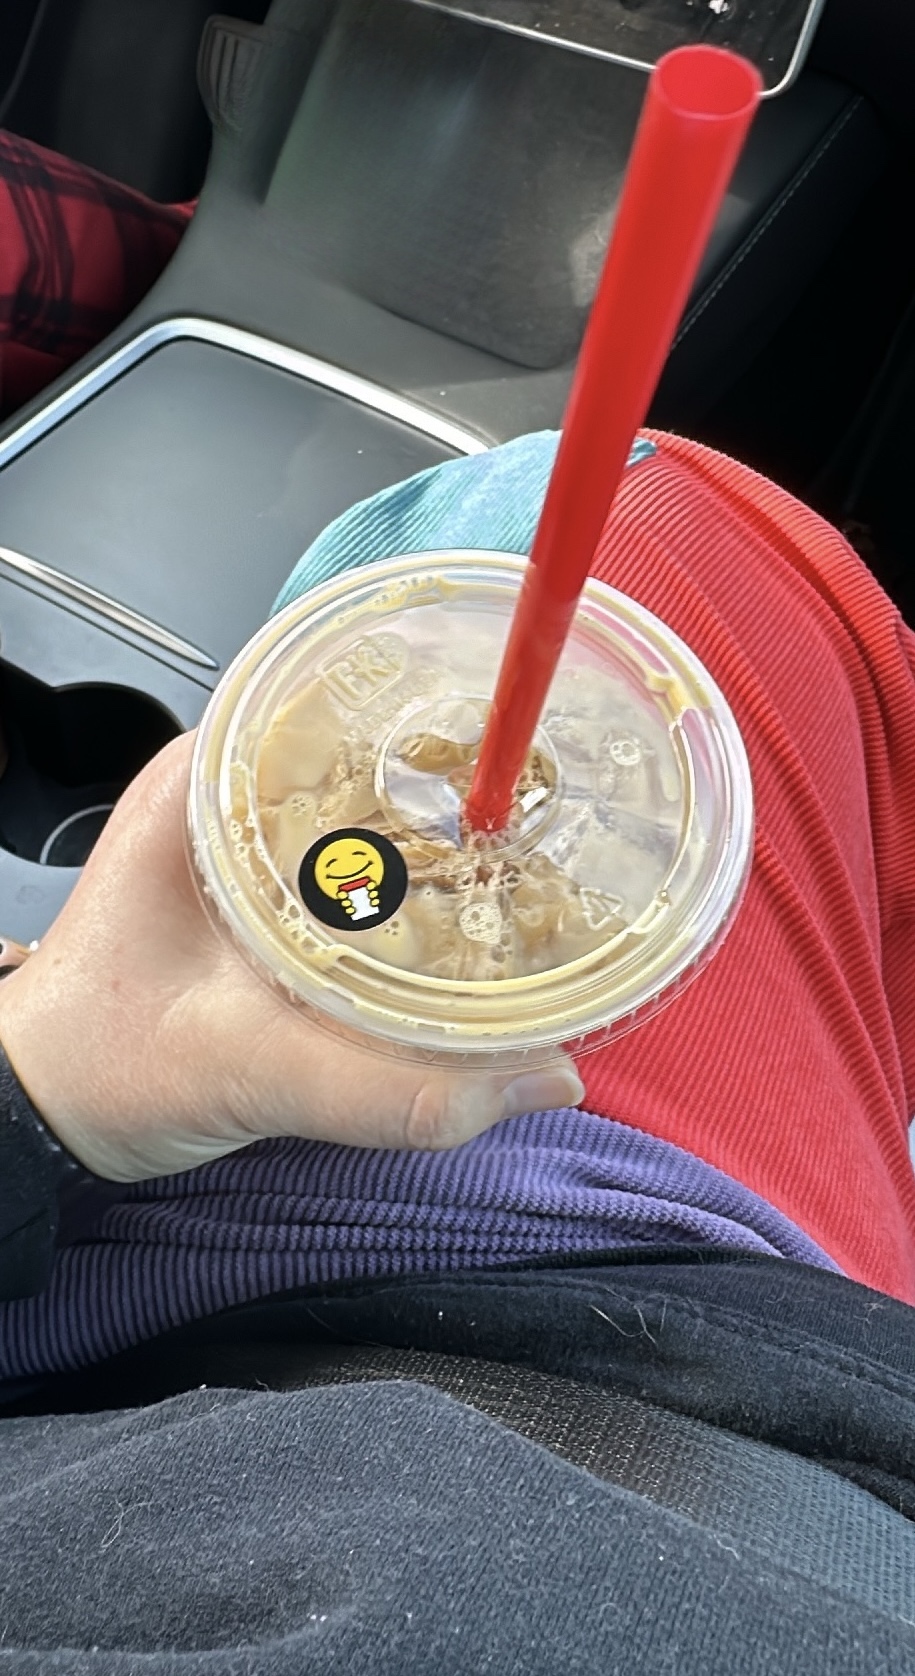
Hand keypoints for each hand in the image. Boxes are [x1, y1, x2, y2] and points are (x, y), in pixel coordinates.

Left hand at [0, 734, 582, 1181]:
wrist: (48, 1112)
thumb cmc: (99, 1063)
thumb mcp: (245, 1071)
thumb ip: (387, 1090)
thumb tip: (537, 1079)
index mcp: (200, 785)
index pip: (336, 694)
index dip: (434, 706)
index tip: (513, 736)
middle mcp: (225, 792)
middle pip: (372, 748)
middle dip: (460, 778)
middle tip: (548, 810)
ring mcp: (246, 840)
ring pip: (371, 806)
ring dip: (443, 834)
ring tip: (528, 855)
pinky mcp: (264, 891)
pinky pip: (359, 864)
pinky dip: (417, 885)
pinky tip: (470, 914)